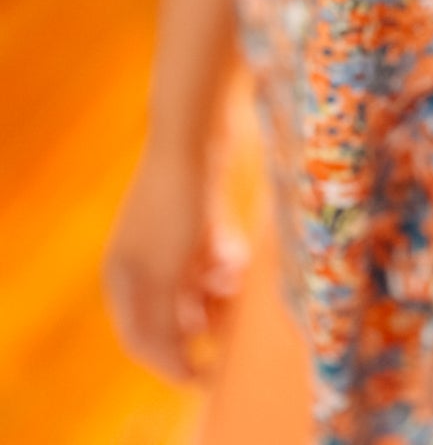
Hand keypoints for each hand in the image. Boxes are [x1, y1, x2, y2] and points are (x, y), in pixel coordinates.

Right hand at [103, 141, 247, 382]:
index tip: (209, 375)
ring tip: (234, 279)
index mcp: (121, 278)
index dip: (173, 362)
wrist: (193, 132)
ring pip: (196, 284)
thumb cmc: (177, 203)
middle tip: (231, 323)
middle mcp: (138, 261)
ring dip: (217, 291)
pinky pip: (210, 254)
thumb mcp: (169, 271)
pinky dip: (223, 260)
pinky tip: (235, 253)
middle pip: (172, 312)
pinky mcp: (194, 215)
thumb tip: (171, 360)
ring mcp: (166, 237)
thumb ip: (166, 319)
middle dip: (202, 320)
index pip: (142, 339)